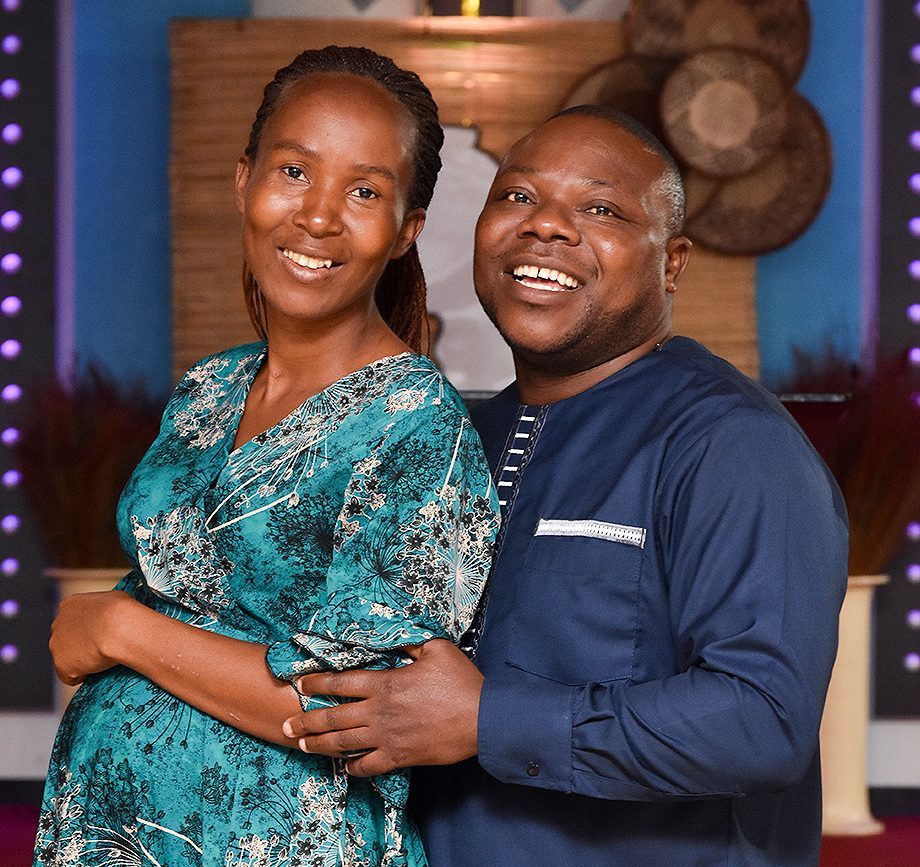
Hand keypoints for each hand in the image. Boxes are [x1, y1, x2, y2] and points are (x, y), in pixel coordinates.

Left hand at [49, 589, 131, 684]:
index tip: (100, 633)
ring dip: (81, 660)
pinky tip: (97, 669)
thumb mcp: (114, 599)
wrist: (118, 628)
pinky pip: (69, 676)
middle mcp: (58, 624)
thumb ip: (103, 609)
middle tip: (101, 647)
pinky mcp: (61, 665)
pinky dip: (82, 675)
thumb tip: (110, 616)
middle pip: (66, 640)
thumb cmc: (121, 612)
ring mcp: (57, 645)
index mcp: (69, 605)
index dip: (87, 628)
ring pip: (67, 658)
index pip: (73, 620)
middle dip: (81, 644)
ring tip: (102, 658)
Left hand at [282, 638, 482, 776]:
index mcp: (386, 683)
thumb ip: (411, 643)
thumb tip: (395, 635)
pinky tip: (343, 766)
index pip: (342, 681)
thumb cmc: (460, 682)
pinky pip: (368, 766)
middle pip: (335, 717)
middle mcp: (380, 712)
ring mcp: (388, 737)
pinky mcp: (400, 757)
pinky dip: (353, 767)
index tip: (300, 685)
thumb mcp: (436, 649)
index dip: (318, 683)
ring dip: (320, 745)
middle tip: (287, 726)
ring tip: (302, 746)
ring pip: (344, 743)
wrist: (482, 719)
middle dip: (307, 721)